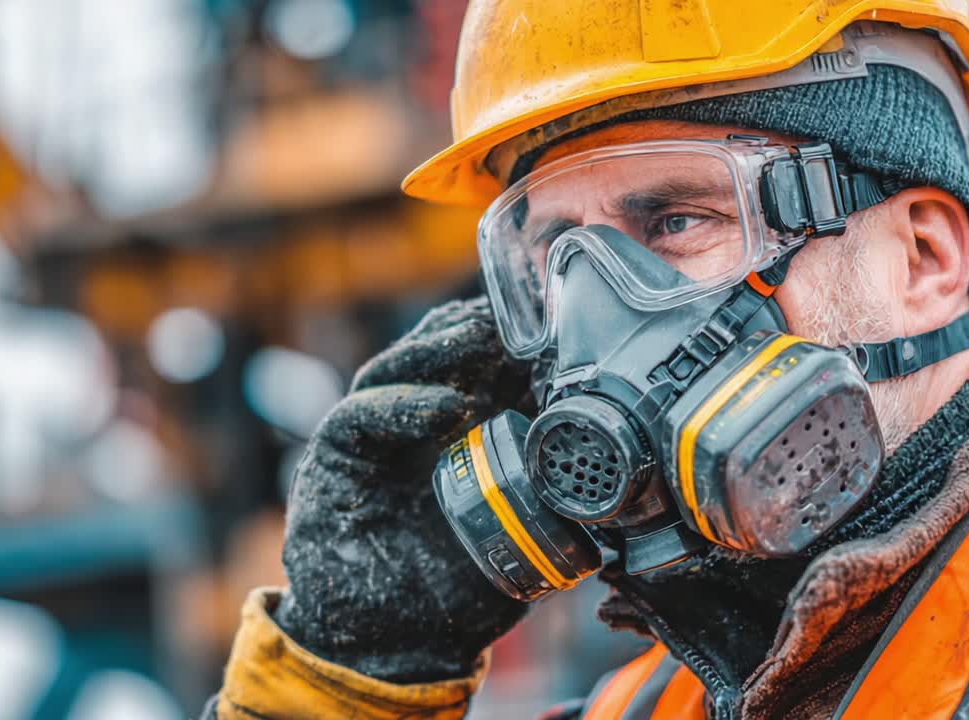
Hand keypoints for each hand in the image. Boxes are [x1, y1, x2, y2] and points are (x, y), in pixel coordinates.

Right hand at [273, 297, 530, 681]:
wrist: (396, 648)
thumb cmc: (463, 586)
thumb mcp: (528, 535)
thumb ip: (561, 494)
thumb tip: (632, 472)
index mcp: (464, 427)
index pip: (488, 362)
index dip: (523, 339)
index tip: (565, 322)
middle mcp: (416, 418)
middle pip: (444, 349)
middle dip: (485, 327)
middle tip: (527, 314)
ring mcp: (375, 433)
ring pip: (401, 366)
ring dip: (444, 347)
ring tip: (484, 336)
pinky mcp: (336, 458)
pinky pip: (361, 417)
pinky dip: (401, 406)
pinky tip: (443, 409)